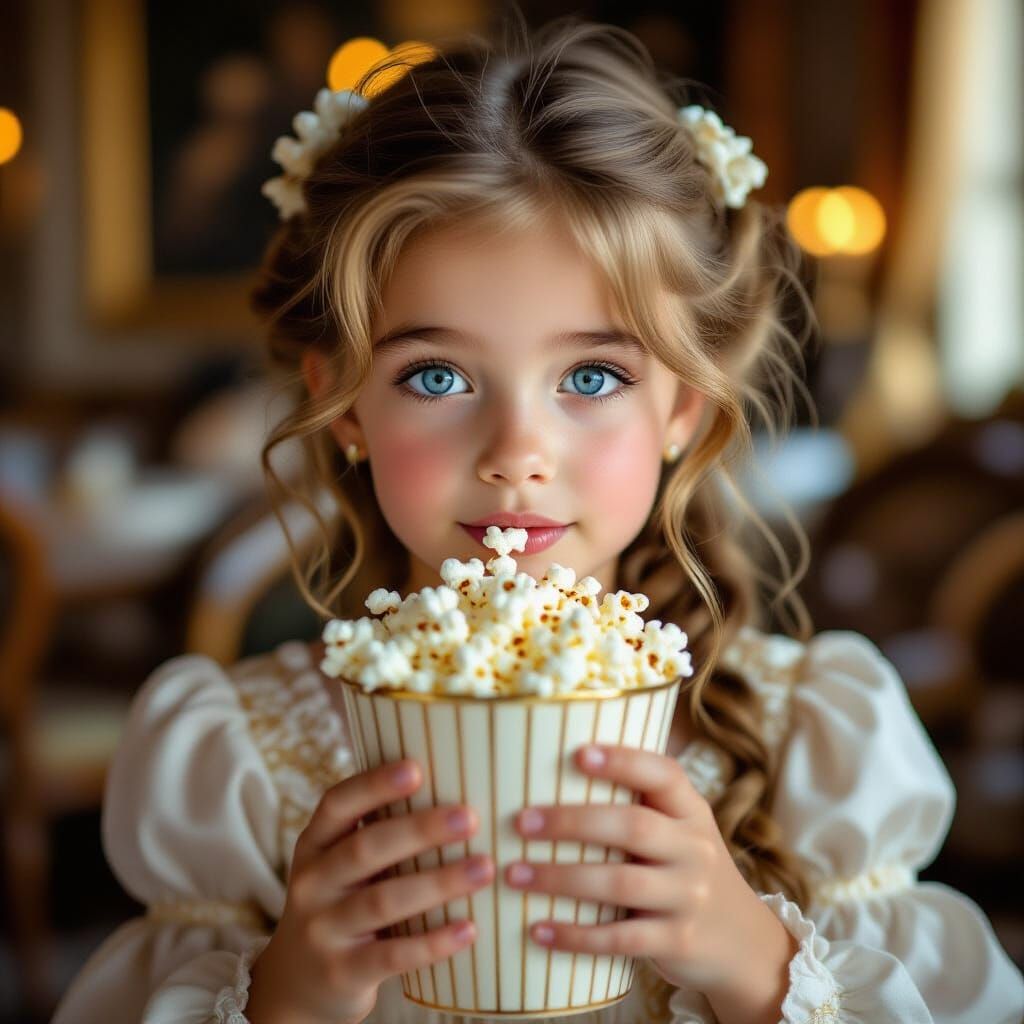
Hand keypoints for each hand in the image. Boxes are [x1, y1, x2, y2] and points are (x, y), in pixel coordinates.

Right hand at [246, 760, 492, 1023]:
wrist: (297, 982)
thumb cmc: (340, 902)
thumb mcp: (338, 863)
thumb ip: (378, 831)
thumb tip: (454, 782)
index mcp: (314, 844)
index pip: (337, 804)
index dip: (374, 785)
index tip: (416, 768)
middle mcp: (312, 882)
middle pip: (365, 849)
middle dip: (420, 830)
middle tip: (470, 817)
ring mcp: (323, 930)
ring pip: (383, 901)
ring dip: (438, 883)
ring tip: (485, 868)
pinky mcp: (342, 972)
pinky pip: (393, 954)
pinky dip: (433, 943)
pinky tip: (470, 928)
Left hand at [502, 744, 796, 1017]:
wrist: (745, 944)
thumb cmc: (687, 871)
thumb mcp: (680, 831)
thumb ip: (639, 807)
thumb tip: (550, 775)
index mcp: (692, 810)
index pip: (663, 774)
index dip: (622, 760)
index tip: (577, 754)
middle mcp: (695, 848)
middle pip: (633, 827)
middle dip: (572, 822)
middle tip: (521, 822)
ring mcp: (689, 896)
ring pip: (620, 883)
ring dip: (561, 878)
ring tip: (515, 875)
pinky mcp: (678, 942)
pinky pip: (620, 939)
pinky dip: (576, 935)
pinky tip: (539, 930)